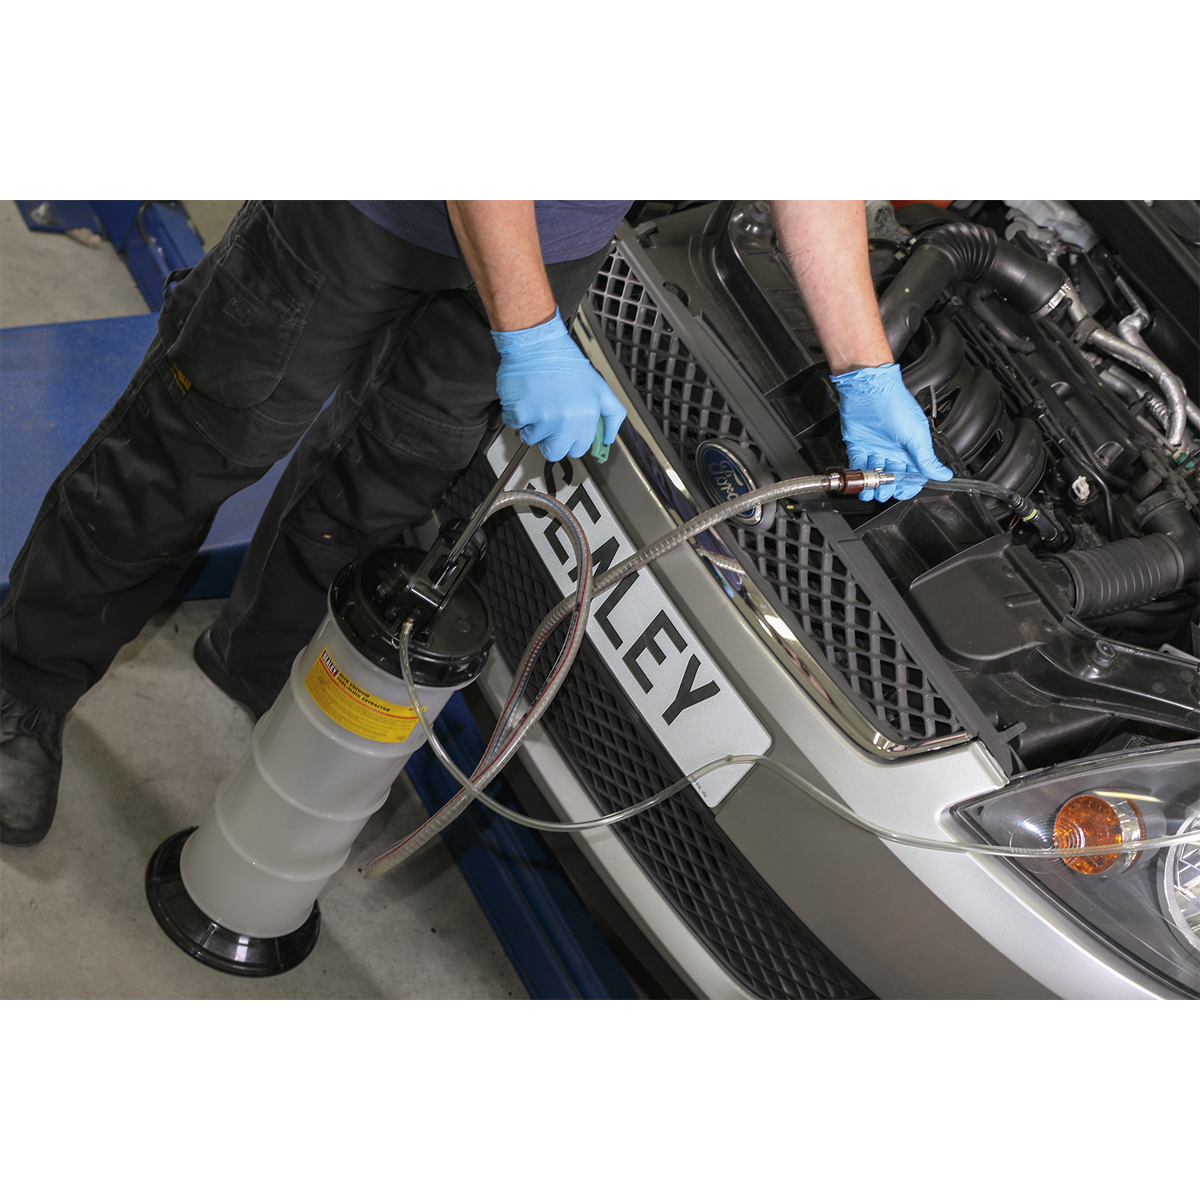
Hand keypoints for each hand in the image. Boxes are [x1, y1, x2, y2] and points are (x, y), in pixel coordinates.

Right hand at [492, 309, 626, 461]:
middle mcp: (566, 420)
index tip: (565, 429)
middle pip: (555, 452)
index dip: (570, 439)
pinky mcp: (520, 413)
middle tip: (549, 419)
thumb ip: (611, 415)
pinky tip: (526, 396)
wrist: (536, 343)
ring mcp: (542, 419)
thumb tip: (609, 439)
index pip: (578, 448)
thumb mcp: (599, 387)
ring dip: (531, 425)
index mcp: (587, 415)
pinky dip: (516, 413)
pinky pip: (514, 424)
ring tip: (538, 402)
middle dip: (550, 439)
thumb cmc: (564, 361)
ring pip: (532, 439)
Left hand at [830, 363, 952, 501]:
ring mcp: (876, 448)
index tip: (902, 492)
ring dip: (871, 486)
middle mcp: (894, 450)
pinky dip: (858, 476)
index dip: (908, 486)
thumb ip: (927, 459)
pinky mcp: (858, 446)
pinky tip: (860, 482)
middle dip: (888, 489)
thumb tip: (943, 475)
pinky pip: (858, 465)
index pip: (912, 475)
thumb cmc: (897, 405)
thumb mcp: (918, 436)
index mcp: (911, 448)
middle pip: (892, 477)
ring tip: (870, 492)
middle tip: (884, 493)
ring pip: (874, 475)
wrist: (871, 390)